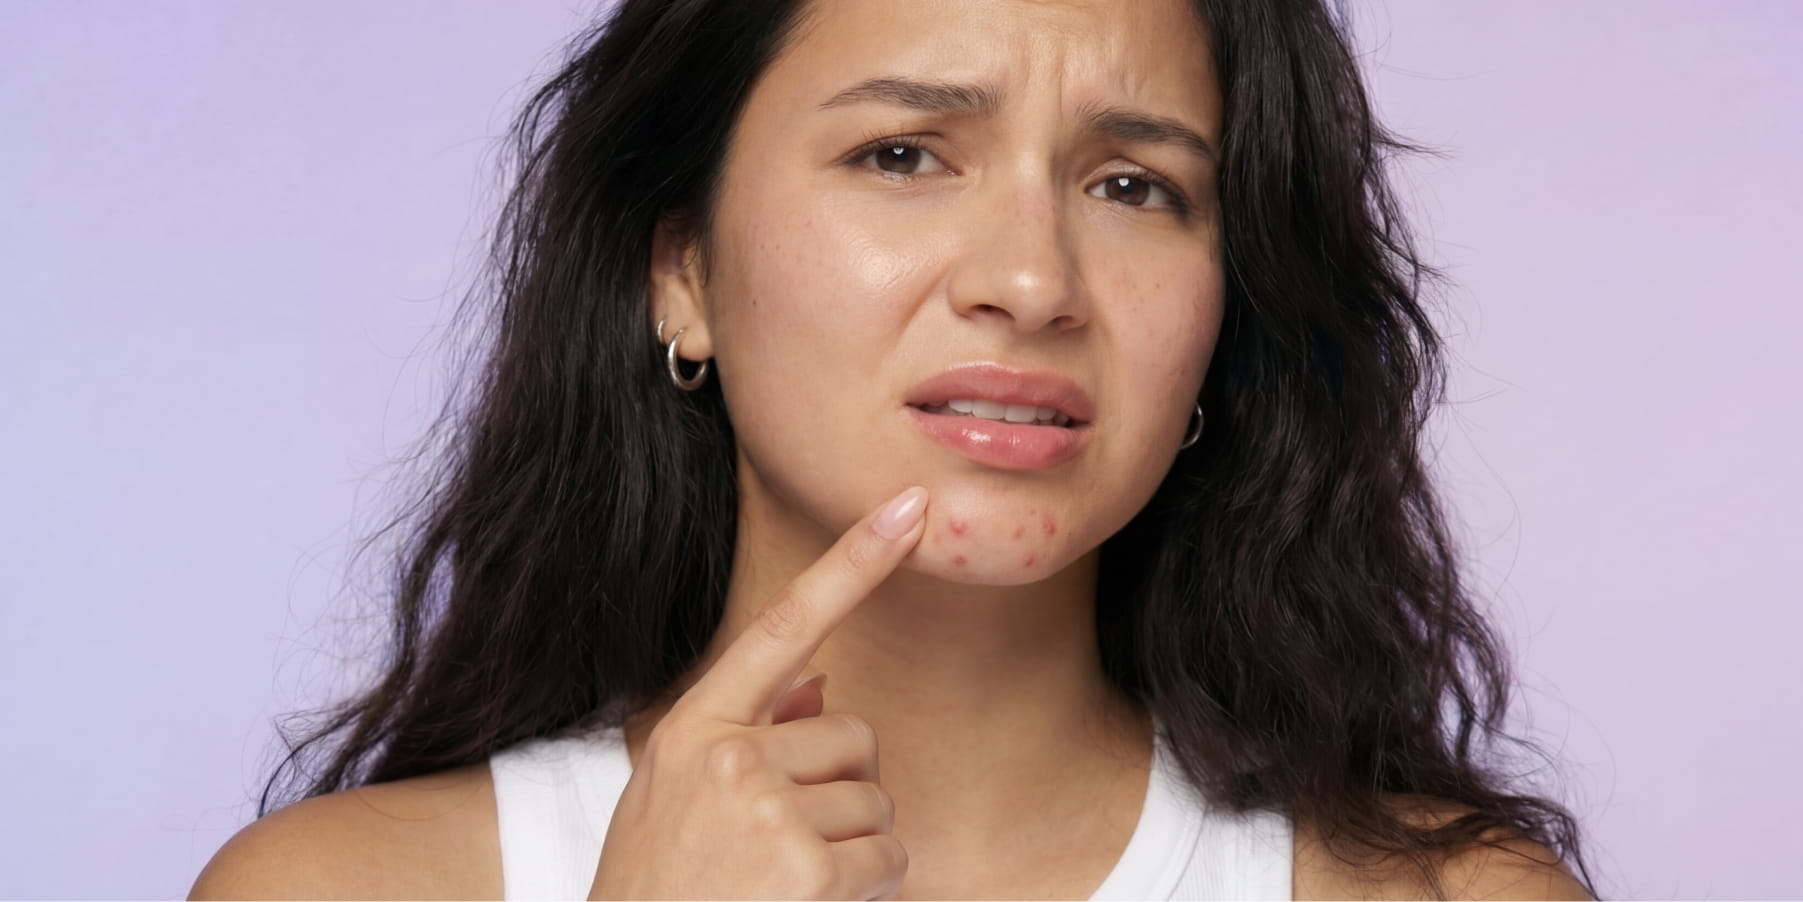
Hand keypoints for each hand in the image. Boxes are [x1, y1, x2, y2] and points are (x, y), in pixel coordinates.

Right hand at [587, 486, 928, 900]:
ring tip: (787, 887)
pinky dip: (869, 891)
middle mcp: (730, 757)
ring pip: (876, 801)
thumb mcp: (674, 801)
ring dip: (854, 849)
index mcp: (696, 728)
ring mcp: (767, 811)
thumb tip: (822, 687)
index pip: (786, 626)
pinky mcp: (807, 870)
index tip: (909, 510)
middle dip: (842, 792)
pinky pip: (888, 856)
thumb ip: (746, 739)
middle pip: (855, 736)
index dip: (854, 563)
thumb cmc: (658, 891)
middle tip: (785, 851)